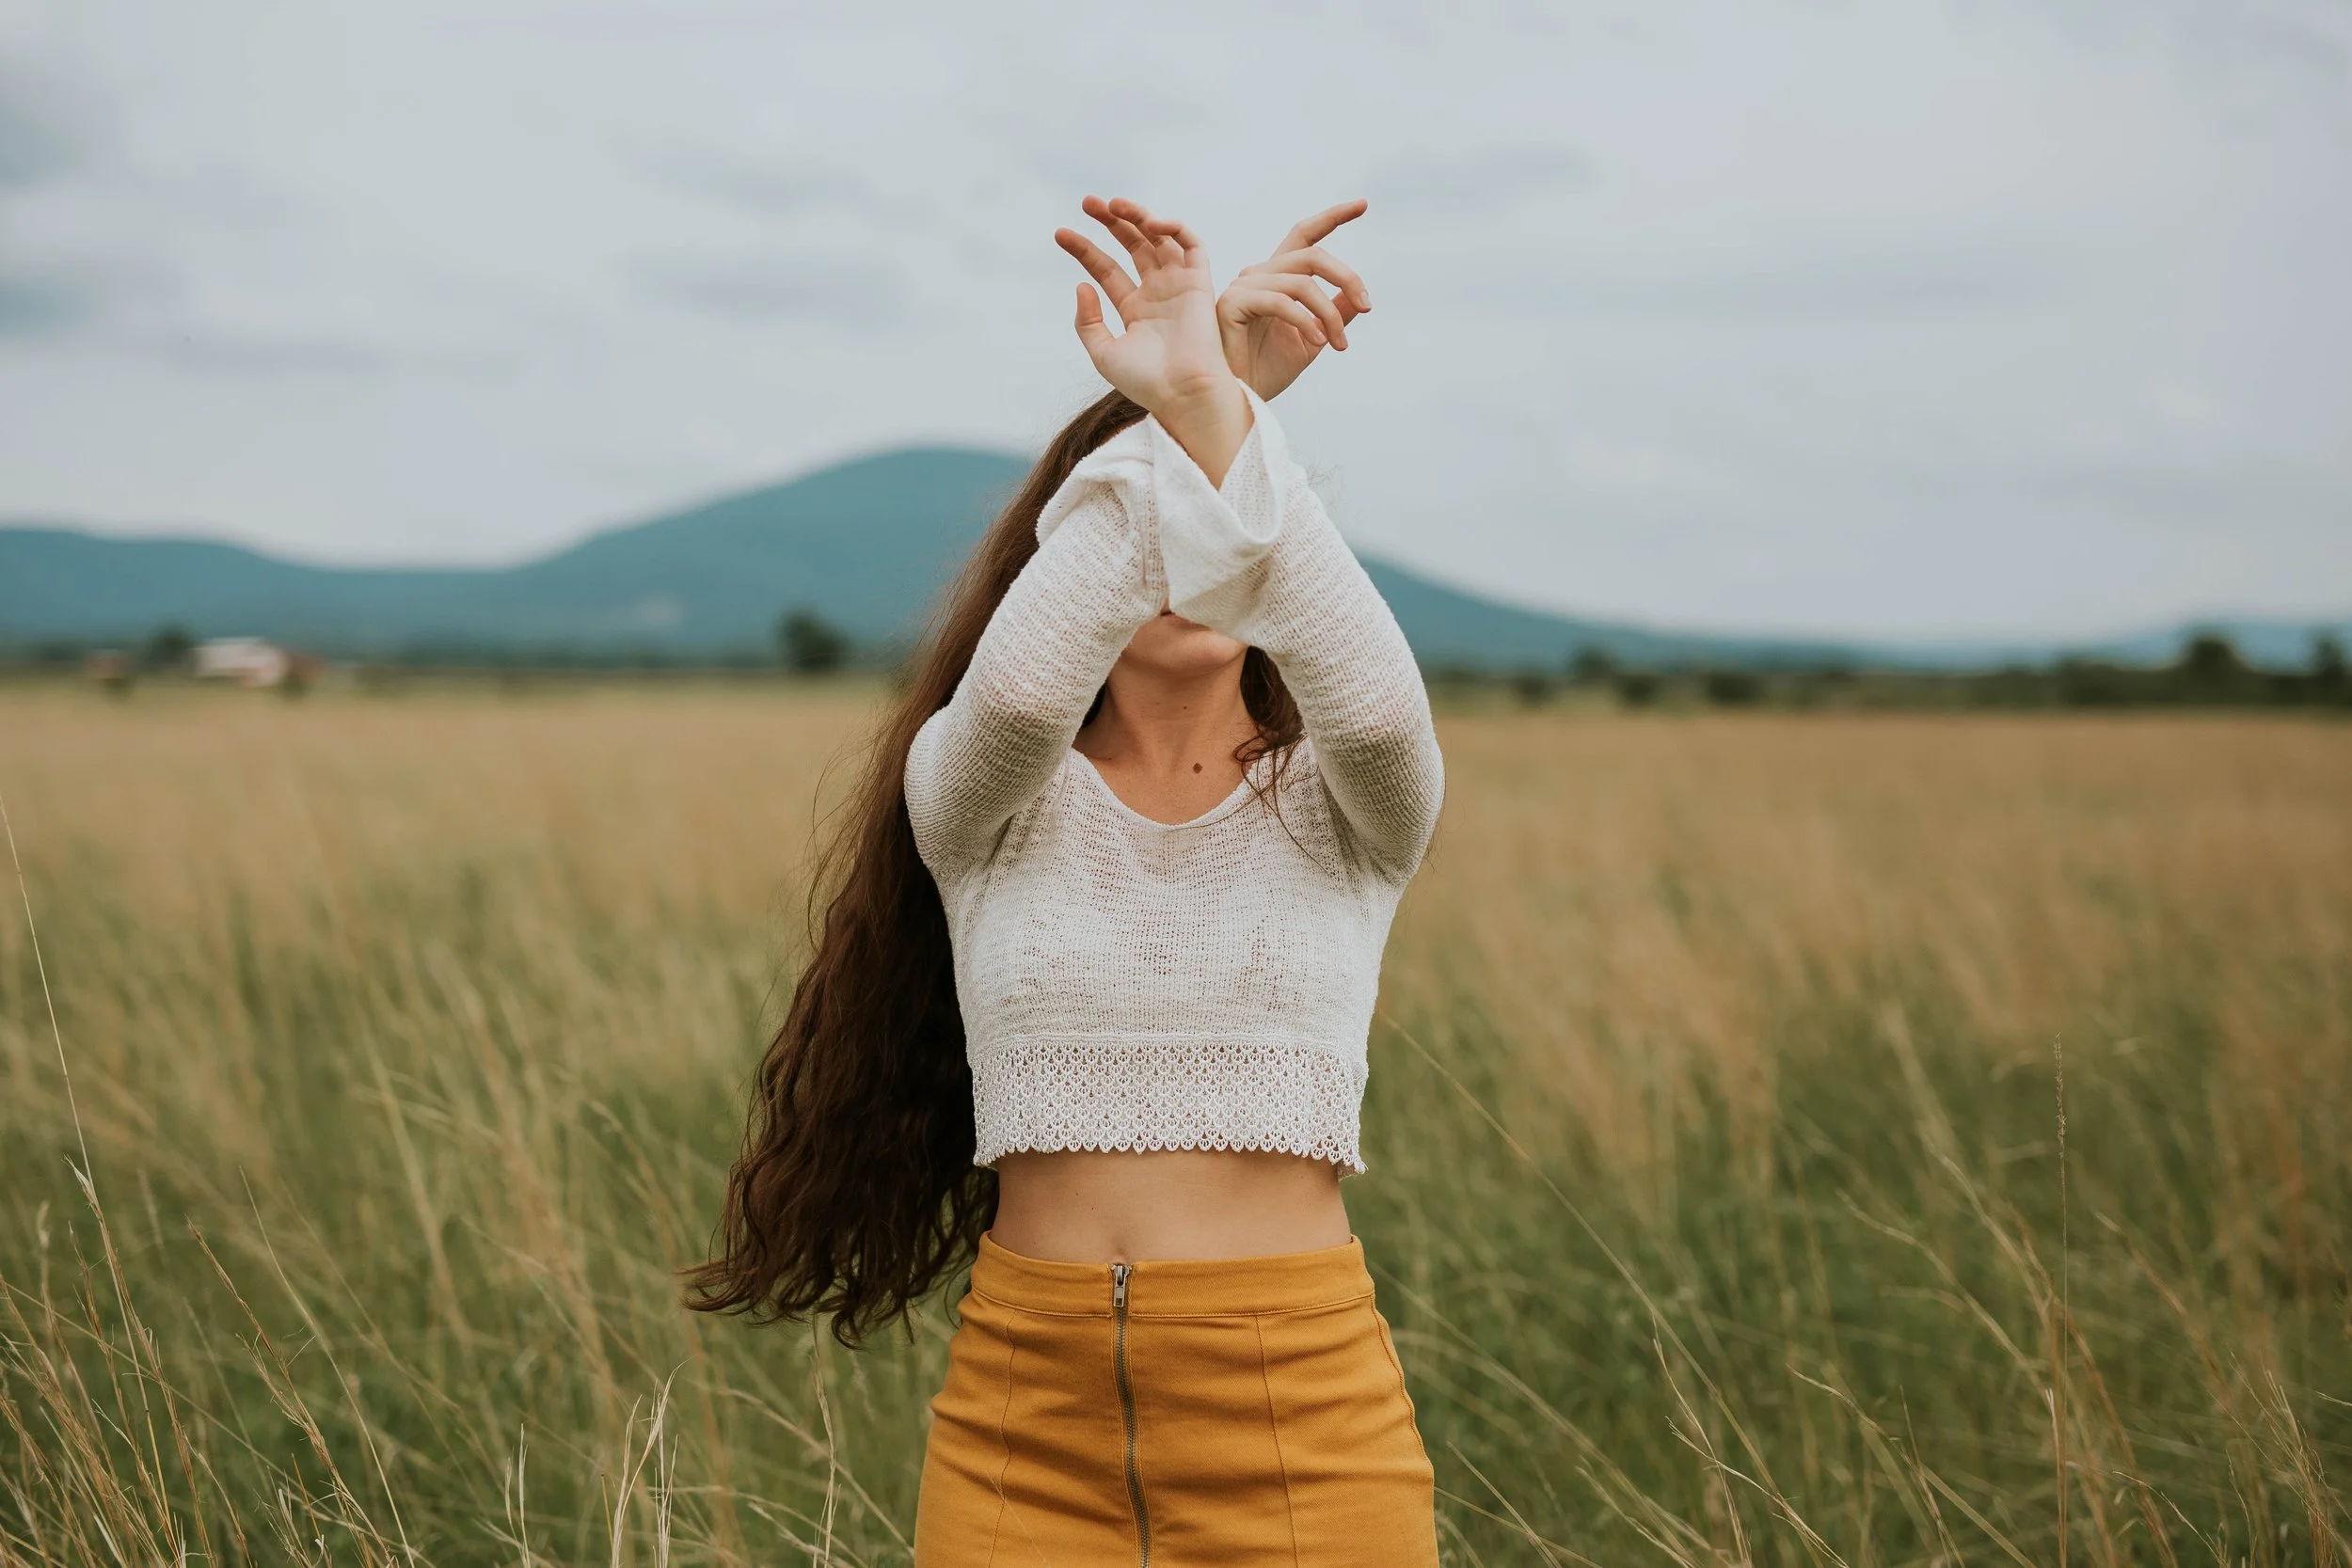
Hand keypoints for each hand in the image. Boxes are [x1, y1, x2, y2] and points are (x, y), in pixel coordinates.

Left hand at [1055, 195, 1249, 481]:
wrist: (1183, 393)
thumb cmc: (1146, 382)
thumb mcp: (1103, 353)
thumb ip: (1087, 321)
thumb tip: (1082, 285)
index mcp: (1134, 311)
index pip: (1106, 269)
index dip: (1083, 249)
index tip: (1060, 234)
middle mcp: (1157, 294)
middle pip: (1132, 246)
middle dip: (1111, 222)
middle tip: (1087, 202)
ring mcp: (1179, 286)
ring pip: (1159, 238)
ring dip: (1138, 216)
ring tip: (1113, 204)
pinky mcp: (1200, 283)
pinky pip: (1191, 245)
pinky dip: (1174, 227)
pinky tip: (1149, 223)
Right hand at [1217, 200, 1372, 400]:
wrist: (1238, 400)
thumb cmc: (1266, 371)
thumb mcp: (1312, 341)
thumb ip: (1334, 317)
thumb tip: (1359, 301)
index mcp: (1278, 278)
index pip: (1306, 236)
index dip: (1333, 217)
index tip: (1363, 204)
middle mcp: (1260, 274)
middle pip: (1312, 255)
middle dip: (1347, 278)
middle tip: (1367, 306)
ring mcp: (1243, 286)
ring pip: (1301, 282)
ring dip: (1329, 314)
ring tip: (1338, 344)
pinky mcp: (1231, 303)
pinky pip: (1280, 302)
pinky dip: (1305, 321)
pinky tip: (1317, 342)